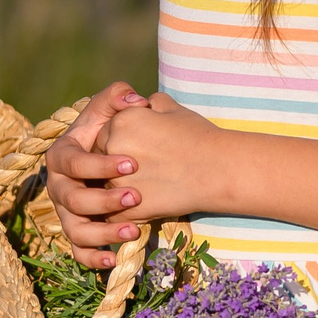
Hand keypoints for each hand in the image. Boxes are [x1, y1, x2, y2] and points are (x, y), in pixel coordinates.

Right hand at [44, 81, 149, 269]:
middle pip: (72, 199)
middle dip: (104, 200)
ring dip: (102, 233)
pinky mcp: (78, 232)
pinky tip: (114, 260)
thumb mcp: (112, 108)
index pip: (73, 162)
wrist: (117, 157)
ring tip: (133, 231)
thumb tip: (135, 100)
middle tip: (136, 197)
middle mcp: (58, 187)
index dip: (99, 165)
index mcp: (61, 155)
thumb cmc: (113, 130)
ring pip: (75, 229)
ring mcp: (66, 212)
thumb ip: (119, 95)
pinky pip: (79, 251)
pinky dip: (92, 258)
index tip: (132, 165)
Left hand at [103, 93, 222, 223]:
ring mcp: (118, 180)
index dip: (120, 142)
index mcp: (121, 121)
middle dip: (112, 166)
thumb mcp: (172, 109)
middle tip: (139, 169)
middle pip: (99, 160)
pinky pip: (113, 215)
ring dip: (117, 190)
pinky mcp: (128, 208)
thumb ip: (150, 104)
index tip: (137, 149)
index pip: (106, 133)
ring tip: (145, 187)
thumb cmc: (198, 137)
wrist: (218, 169)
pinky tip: (143, 206)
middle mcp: (113, 147)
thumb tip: (143, 103)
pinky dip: (123, 213)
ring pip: (105, 188)